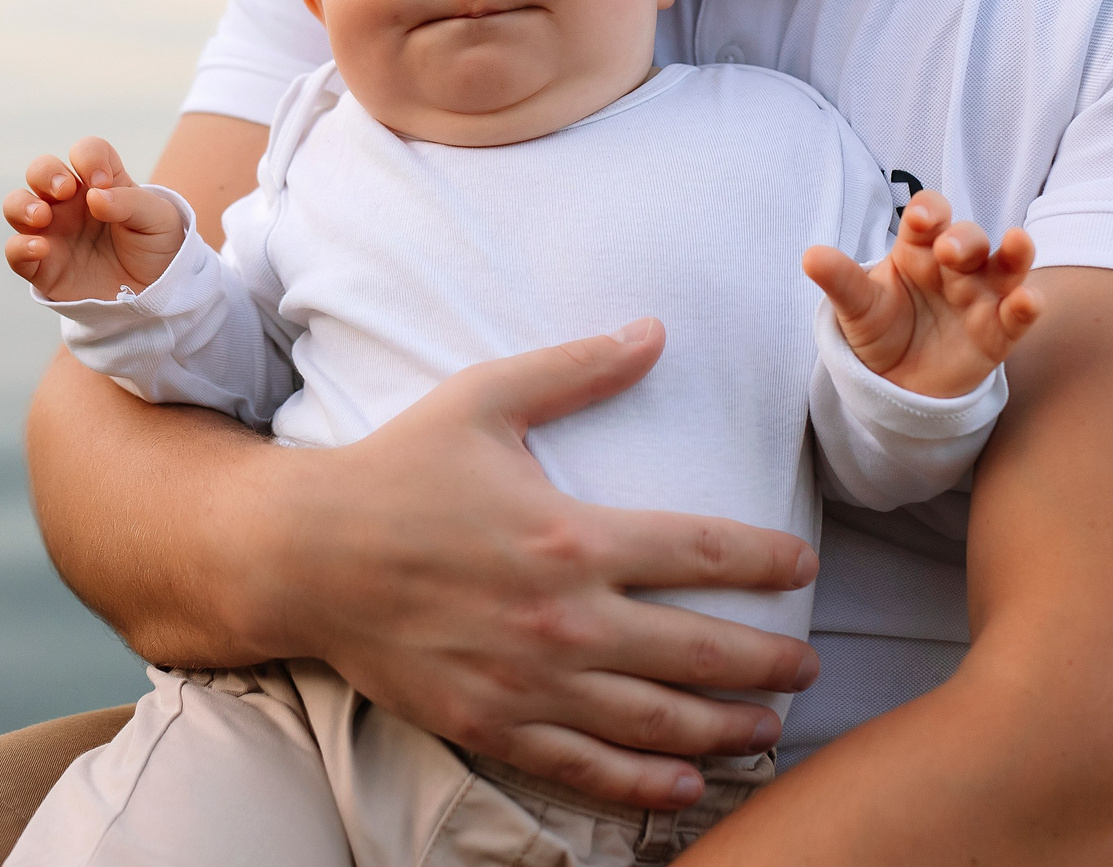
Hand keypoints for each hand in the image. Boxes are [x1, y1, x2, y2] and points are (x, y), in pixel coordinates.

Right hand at [3, 137, 184, 304]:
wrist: (155, 296)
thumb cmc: (156, 249)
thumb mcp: (158, 220)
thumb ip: (130, 203)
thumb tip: (94, 196)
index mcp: (101, 184)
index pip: (86, 152)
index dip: (89, 158)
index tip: (103, 182)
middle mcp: (71, 204)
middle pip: (41, 170)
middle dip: (46, 172)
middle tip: (66, 190)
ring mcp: (54, 233)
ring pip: (16, 205)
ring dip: (22, 204)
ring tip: (42, 216)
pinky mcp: (43, 266)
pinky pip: (15, 251)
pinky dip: (20, 247)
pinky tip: (40, 248)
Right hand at [257, 320, 818, 808]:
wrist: (305, 555)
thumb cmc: (396, 470)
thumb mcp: (485, 399)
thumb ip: (576, 368)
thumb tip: (654, 332)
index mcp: (572, 534)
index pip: (704, 551)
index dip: (769, 561)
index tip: (804, 567)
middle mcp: (564, 619)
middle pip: (702, 650)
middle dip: (770, 662)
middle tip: (807, 666)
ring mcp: (531, 681)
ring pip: (659, 720)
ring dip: (728, 727)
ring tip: (769, 724)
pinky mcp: (494, 725)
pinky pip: (588, 767)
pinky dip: (646, 781)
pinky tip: (687, 779)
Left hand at [804, 192, 1042, 397]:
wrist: (895, 381)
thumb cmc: (879, 328)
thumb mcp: (857, 307)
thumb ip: (841, 281)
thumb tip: (810, 257)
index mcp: (917, 248)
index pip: (930, 215)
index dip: (930, 211)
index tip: (921, 220)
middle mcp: (955, 266)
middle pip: (969, 238)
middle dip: (963, 239)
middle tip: (950, 252)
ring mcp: (980, 297)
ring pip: (1006, 266)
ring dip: (1014, 253)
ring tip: (1017, 242)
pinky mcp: (997, 332)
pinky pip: (1016, 315)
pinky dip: (1026, 305)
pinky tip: (1029, 300)